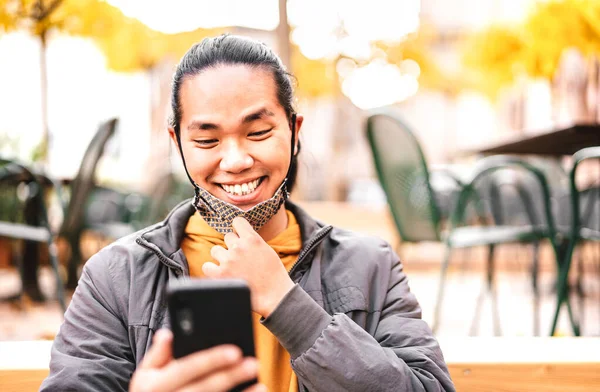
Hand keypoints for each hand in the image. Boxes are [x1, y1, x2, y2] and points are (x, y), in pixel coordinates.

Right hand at [129, 329, 264, 391]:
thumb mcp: (144, 375)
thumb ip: (157, 354)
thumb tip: (167, 333)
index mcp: (155, 385)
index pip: (187, 369)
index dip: (211, 360)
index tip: (235, 350)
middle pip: (205, 388)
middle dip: (230, 376)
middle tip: (253, 363)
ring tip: (260, 383)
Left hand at [203, 217, 294, 317]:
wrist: (275, 296)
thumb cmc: (274, 275)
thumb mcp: (267, 250)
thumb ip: (252, 241)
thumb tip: (240, 236)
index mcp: (252, 239)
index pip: (237, 221)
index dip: (238, 229)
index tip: (240, 236)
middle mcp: (238, 247)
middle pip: (227, 237)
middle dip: (232, 246)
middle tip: (241, 259)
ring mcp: (228, 260)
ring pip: (215, 250)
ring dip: (221, 257)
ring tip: (231, 267)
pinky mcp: (220, 275)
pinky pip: (207, 267)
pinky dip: (212, 271)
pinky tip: (220, 274)